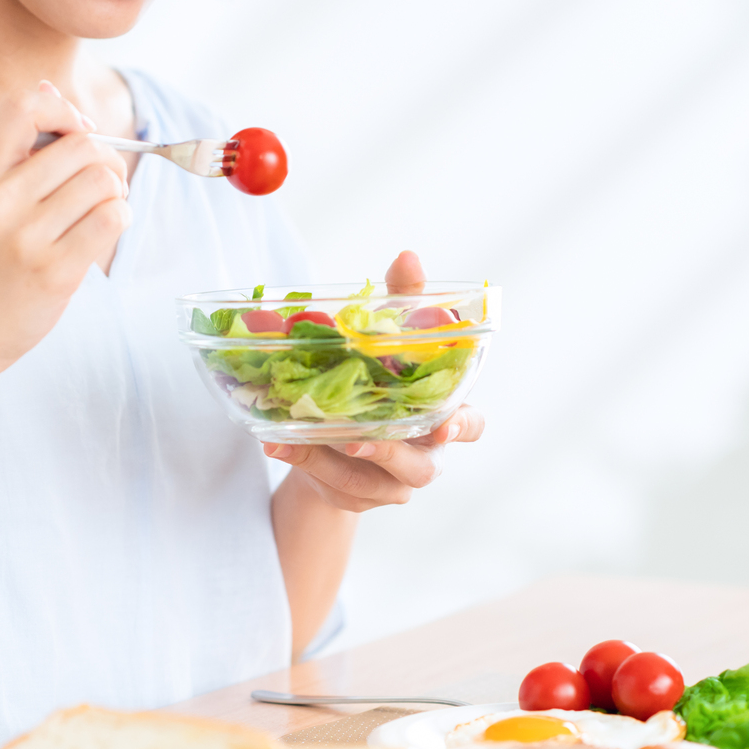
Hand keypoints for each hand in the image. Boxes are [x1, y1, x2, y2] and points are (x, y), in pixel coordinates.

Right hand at [0, 82, 129, 385]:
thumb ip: (9, 151)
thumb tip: (47, 89)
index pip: (22, 106)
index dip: (63, 110)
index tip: (75, 133)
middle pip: (81, 146)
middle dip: (105, 160)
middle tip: (99, 186)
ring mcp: (25, 238)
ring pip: (103, 181)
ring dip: (116, 194)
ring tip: (100, 212)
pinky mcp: (53, 273)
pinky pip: (111, 220)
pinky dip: (120, 220)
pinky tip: (104, 232)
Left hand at [261, 249, 485, 511]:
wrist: (344, 433)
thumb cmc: (381, 377)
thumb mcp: (390, 338)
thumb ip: (404, 300)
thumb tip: (409, 254)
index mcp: (444, 414)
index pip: (472, 426)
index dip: (463, 427)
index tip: (444, 425)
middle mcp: (424, 453)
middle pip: (421, 466)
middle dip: (388, 453)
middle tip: (355, 438)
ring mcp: (390, 481)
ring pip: (369, 479)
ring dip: (331, 458)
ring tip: (297, 436)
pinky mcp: (356, 494)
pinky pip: (333, 484)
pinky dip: (304, 461)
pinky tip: (276, 442)